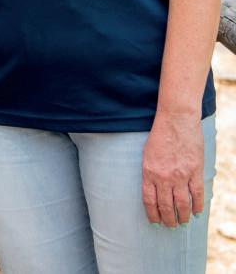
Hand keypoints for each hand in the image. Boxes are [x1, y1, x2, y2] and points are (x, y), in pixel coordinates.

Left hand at [142, 109, 203, 225]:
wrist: (176, 120)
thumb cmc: (159, 135)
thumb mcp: (147, 153)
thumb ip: (151, 171)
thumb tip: (154, 189)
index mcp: (149, 171)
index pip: (149, 200)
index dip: (152, 214)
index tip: (155, 222)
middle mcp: (164, 177)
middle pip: (166, 206)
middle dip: (168, 219)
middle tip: (170, 226)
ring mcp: (180, 176)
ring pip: (182, 204)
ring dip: (182, 217)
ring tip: (182, 223)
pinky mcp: (195, 172)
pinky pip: (197, 194)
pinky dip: (197, 206)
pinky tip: (197, 213)